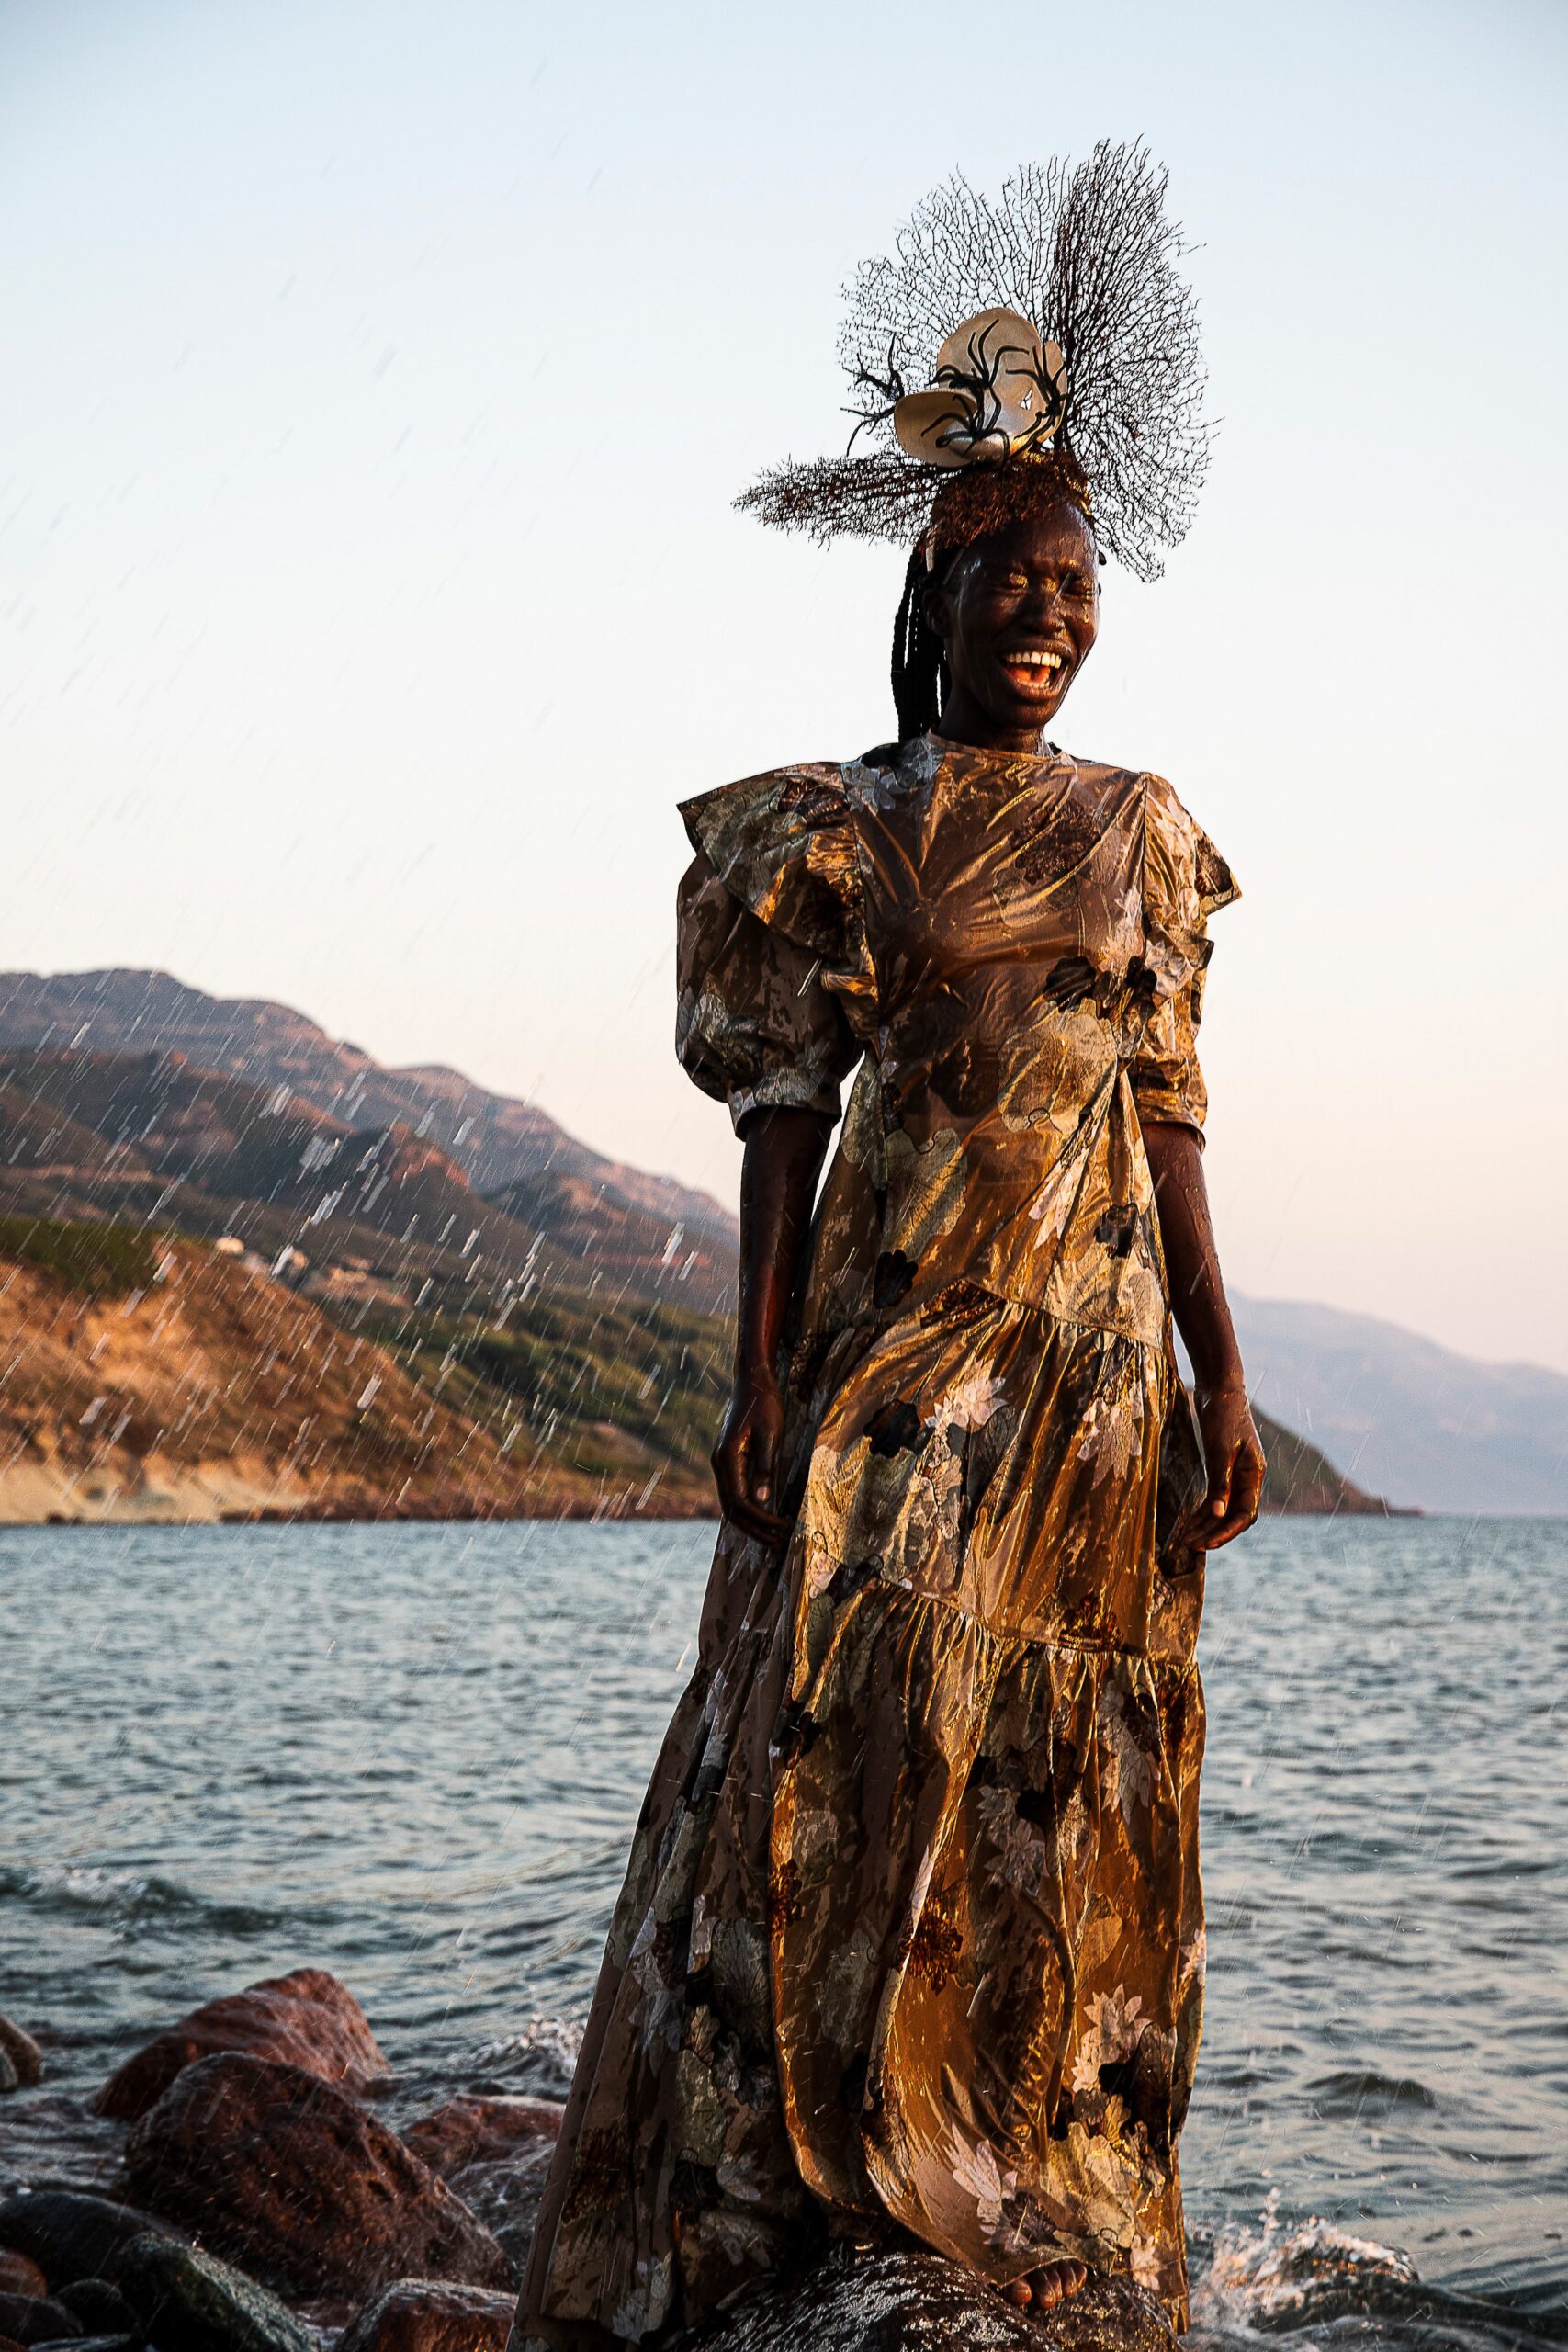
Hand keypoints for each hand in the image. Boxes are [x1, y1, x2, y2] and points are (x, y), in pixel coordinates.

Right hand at [710, 1366, 789, 1545]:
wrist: (752, 1380)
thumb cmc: (764, 1403)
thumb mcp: (771, 1434)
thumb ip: (765, 1467)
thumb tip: (763, 1502)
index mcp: (727, 1458)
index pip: (741, 1502)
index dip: (761, 1521)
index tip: (783, 1529)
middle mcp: (720, 1464)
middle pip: (732, 1510)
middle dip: (755, 1530)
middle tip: (779, 1545)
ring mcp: (722, 1463)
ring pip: (732, 1504)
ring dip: (753, 1523)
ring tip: (775, 1537)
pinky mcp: (730, 1460)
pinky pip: (736, 1493)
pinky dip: (750, 1509)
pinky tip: (767, 1516)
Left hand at [1185, 1380, 1265, 1549]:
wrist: (1220, 1391)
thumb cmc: (1223, 1415)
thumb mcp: (1219, 1449)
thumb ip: (1220, 1481)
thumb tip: (1217, 1513)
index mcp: (1254, 1474)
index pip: (1246, 1514)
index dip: (1227, 1531)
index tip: (1207, 1543)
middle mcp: (1248, 1478)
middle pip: (1234, 1516)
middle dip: (1214, 1532)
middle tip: (1190, 1546)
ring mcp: (1236, 1475)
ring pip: (1223, 1509)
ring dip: (1206, 1525)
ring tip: (1186, 1540)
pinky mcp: (1223, 1470)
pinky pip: (1216, 1497)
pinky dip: (1204, 1511)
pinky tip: (1190, 1522)